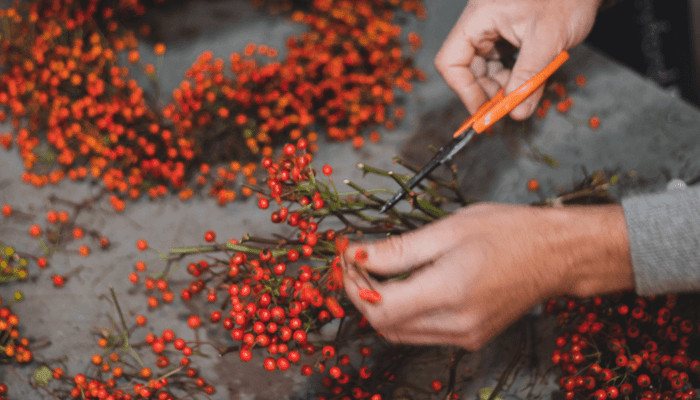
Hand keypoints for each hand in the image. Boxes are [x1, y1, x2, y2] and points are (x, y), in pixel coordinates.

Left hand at [341, 203, 632, 350]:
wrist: (557, 254)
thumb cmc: (508, 231)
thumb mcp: (448, 229)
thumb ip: (399, 249)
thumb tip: (357, 256)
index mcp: (450, 292)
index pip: (379, 306)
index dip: (353, 286)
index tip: (345, 257)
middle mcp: (457, 323)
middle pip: (384, 324)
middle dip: (361, 294)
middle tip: (356, 261)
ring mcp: (466, 336)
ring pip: (399, 332)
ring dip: (379, 304)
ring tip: (376, 270)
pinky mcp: (471, 338)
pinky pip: (421, 333)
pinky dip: (403, 312)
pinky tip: (404, 284)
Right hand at [434, 0, 601, 119]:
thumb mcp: (547, 41)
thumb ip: (529, 78)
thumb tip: (516, 113)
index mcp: (479, 18)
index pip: (451, 60)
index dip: (463, 90)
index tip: (483, 111)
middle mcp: (481, 24)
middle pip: (467, 68)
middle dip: (486, 91)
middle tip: (508, 108)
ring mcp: (494, 31)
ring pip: (485, 69)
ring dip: (502, 87)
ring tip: (523, 94)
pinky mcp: (507, 37)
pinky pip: (501, 64)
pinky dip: (513, 78)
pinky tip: (527, 83)